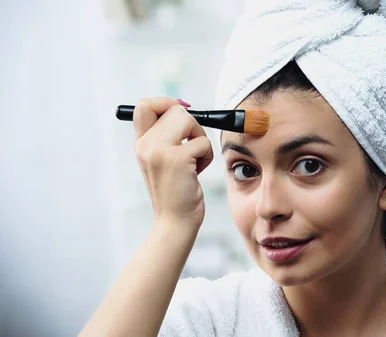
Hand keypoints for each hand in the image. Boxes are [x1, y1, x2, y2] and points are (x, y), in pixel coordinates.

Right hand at [132, 97, 212, 229]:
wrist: (174, 222)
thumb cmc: (176, 192)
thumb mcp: (163, 160)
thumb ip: (167, 136)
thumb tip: (183, 107)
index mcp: (141, 143)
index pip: (144, 105)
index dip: (166, 103)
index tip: (182, 116)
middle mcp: (145, 145)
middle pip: (175, 109)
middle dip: (192, 126)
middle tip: (191, 148)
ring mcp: (159, 151)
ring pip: (189, 120)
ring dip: (200, 139)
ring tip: (194, 160)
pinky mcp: (176, 159)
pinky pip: (202, 142)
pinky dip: (207, 156)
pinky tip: (197, 172)